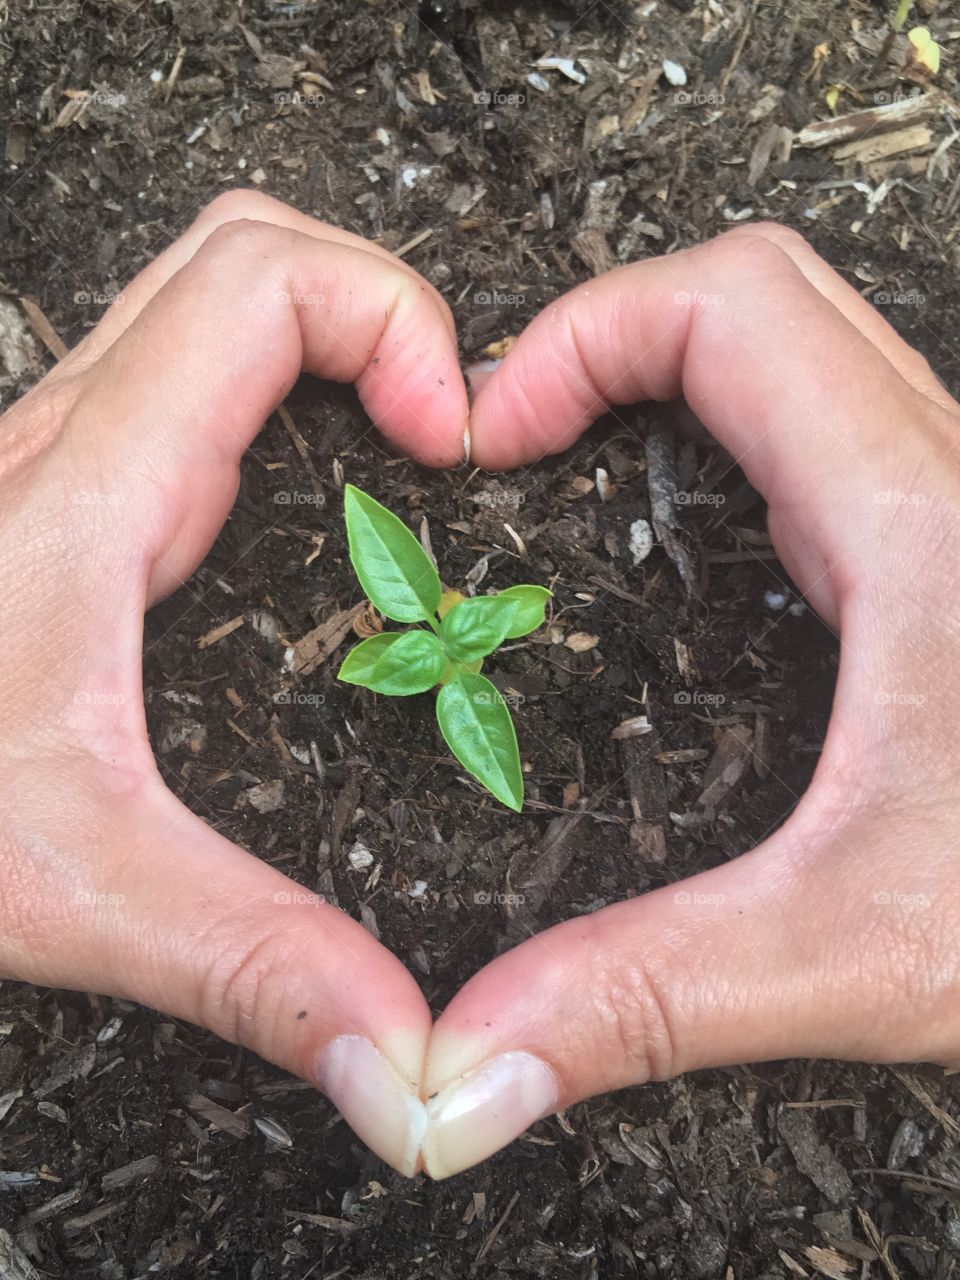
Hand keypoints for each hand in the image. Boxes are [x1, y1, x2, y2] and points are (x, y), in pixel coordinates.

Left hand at [0, 190, 467, 1176]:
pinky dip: (276, 388)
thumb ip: (252, 965)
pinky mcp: (54, 501)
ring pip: (206, 296)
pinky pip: (184, 379)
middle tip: (439, 438)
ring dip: (325, 335)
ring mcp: (57, 462)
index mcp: (92, 494)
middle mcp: (72, 446)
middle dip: (376, 306)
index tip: (454, 443)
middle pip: (245, 249)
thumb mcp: (72, 886)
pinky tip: (306, 501)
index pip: (267, 282)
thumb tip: (403, 1050)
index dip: (395, 319)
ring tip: (399, 449)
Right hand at [420, 224, 959, 1177]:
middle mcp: (945, 487)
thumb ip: (652, 996)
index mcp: (919, 526)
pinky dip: (731, 440)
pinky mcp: (955, 565)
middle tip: (521, 436)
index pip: (728, 312)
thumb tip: (473, 1053)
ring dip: (676, 376)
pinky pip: (831, 438)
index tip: (494, 436)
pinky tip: (700, 547)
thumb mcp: (865, 951)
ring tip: (578, 462)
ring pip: (807, 353)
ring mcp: (955, 515)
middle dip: (613, 334)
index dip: (580, 336)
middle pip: (762, 297)